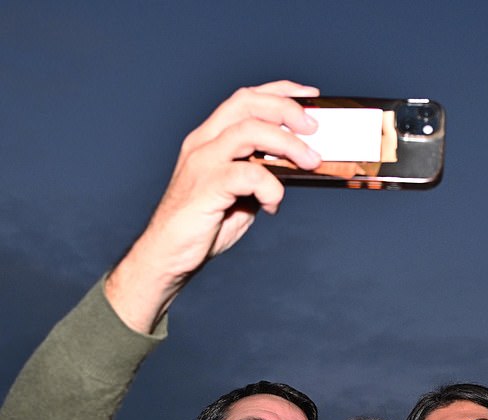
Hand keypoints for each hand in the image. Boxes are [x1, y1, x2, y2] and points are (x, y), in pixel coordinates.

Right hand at [106, 80, 321, 331]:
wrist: (168, 255)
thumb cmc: (204, 226)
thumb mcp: (240, 194)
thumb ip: (260, 175)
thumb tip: (297, 167)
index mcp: (209, 138)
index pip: (245, 98)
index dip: (280, 91)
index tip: (310, 97)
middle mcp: (203, 142)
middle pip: (247, 103)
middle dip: (286, 109)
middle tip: (314, 128)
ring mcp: (202, 162)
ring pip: (249, 131)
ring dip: (288, 144)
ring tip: (310, 162)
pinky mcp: (205, 186)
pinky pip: (248, 174)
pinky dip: (271, 187)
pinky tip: (273, 205)